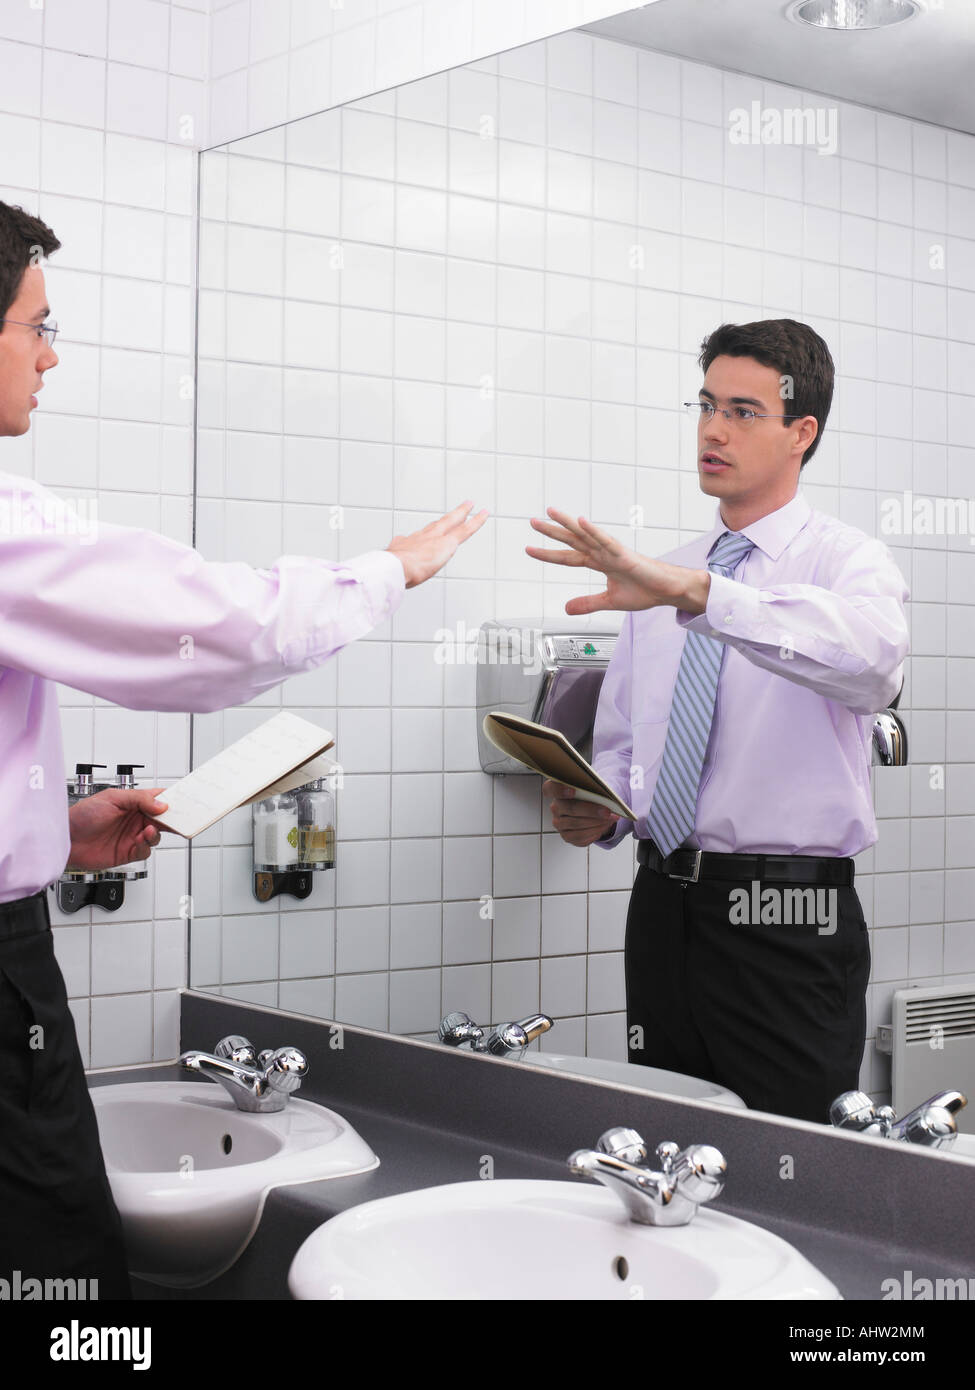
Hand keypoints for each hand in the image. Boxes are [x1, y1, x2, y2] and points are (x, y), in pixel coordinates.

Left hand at [65, 788, 169, 872]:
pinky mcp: (128, 852)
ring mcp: (132, 836)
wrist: (66, 839)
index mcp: (133, 802)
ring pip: (156, 835)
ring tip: (148, 829)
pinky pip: (146, 850)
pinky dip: (146, 845)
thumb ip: (139, 799)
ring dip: (156, 832)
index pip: (158, 798)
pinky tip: (139, 839)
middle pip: (162, 819)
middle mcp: (134, 819)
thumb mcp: (112, 798)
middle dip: (172, 818)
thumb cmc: (82, 816)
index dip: (172, 799)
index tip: (184, 800)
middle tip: (179, 819)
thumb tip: (161, 805)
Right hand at [387, 501, 488, 587]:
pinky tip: (483, 514)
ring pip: (453, 522)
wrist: (396, 566)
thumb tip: (388, 574)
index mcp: (406, 544)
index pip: (417, 537)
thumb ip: (393, 570)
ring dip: (461, 513)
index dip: (423, 535)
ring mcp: (435, 537)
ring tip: (469, 506)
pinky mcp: (448, 542)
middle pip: (437, 524)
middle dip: (445, 519)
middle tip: (455, 512)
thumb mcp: (390, 569)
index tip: (425, 533)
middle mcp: (421, 537)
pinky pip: (466, 529)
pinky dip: (476, 521)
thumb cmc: (393, 571)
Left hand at [526, 508, 710, 615]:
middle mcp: (602, 553)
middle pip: (572, 540)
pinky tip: (580, 522)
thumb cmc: (644, 591)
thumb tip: (566, 608)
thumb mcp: (609, 601)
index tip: (529, 549)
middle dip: (551, 532)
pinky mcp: (624, 554)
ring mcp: (612, 551)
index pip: (568, 557)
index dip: (548, 554)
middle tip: (532, 522)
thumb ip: (587, 603)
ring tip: (550, 513)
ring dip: (567, 524)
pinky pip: (606, 541)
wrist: (666, 591)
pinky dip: (593, 531)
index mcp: (598, 562)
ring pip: (585, 535)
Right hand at [542, 779, 618, 847]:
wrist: (590, 811)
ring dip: (596, 823)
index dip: (559, 790)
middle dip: (591, 811)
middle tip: (607, 812)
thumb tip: (605, 796)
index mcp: (557, 791)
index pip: (550, 788)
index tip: (572, 791)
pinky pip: (580, 837)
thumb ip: (591, 789)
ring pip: (576, 825)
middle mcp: (555, 807)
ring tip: (611, 819)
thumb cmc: (588, 796)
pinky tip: (604, 827)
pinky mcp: (566, 836)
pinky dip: (594, 832)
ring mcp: (559, 823)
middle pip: (570, 809)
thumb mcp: (589, 788)